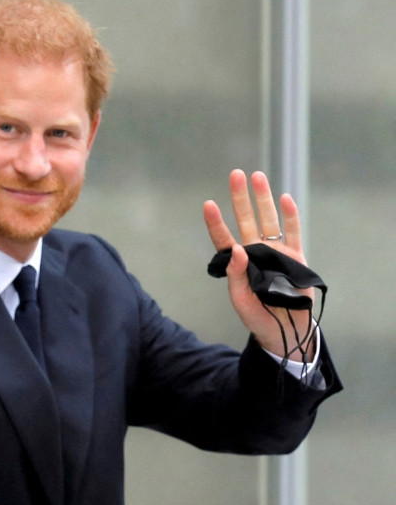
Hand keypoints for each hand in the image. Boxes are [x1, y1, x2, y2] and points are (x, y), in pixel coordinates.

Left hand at [203, 169, 314, 360]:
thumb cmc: (257, 316)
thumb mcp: (240, 299)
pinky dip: (290, 215)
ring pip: (268, 220)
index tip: (208, 204)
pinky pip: (292, 232)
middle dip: (241, 198)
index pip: (223, 238)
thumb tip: (236, 248)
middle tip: (236, 174)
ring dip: (263, 199)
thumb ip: (236, 274)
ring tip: (257, 177)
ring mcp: (276, 252)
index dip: (216, 222)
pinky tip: (285, 197)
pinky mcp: (296, 257)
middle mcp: (255, 252)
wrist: (284, 330)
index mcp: (237, 263)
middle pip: (246, 219)